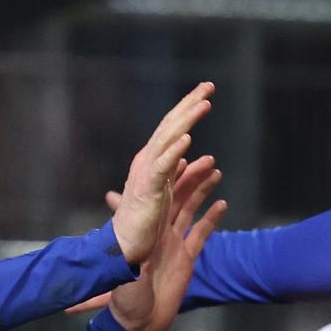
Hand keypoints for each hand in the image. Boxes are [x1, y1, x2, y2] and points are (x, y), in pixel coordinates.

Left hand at [106, 156, 226, 330]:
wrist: (141, 324)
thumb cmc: (127, 301)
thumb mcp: (125, 272)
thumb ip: (129, 251)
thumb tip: (119, 223)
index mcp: (143, 232)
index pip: (153, 197)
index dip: (161, 177)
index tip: (172, 156)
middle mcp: (158, 233)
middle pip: (175, 197)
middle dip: (187, 176)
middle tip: (203, 157)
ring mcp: (173, 244)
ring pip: (189, 209)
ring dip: (201, 190)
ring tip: (215, 170)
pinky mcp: (186, 258)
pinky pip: (200, 234)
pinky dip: (211, 219)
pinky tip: (222, 203)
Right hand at [110, 82, 214, 266]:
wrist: (122, 245)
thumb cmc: (140, 223)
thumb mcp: (162, 192)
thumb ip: (171, 173)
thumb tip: (182, 159)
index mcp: (152, 161)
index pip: (172, 129)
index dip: (187, 109)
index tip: (205, 93)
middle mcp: (148, 161)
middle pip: (171, 127)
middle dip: (190, 104)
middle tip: (209, 85)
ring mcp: (146, 174)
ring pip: (168, 140)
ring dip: (186, 121)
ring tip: (204, 104)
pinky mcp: (149, 190)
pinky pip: (163, 168)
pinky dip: (174, 152)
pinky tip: (187, 139)